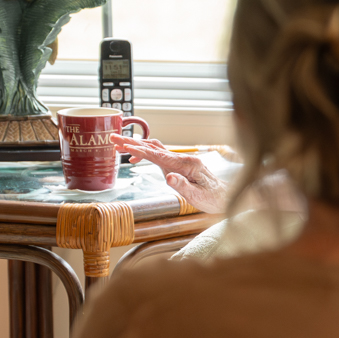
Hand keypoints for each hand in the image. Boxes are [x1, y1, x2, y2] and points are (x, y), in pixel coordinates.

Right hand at [111, 136, 228, 212]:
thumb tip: (168, 178)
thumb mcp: (197, 197)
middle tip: (112, 139)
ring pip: (155, 148)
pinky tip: (135, 159)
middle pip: (154, 147)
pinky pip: (160, 155)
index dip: (139, 150)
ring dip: (136, 145)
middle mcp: (183, 158)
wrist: (226, 197)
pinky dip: (146, 153)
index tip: (124, 146)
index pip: (158, 155)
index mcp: (186, 164)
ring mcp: (182, 160)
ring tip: (117, 145)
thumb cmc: (213, 199)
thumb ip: (182, 186)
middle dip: (132, 143)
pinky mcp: (180, 164)